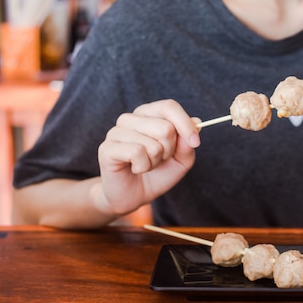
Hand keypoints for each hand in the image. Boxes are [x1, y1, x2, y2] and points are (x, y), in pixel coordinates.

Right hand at [96, 99, 200, 215]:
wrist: (134, 196)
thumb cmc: (157, 174)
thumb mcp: (181, 160)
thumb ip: (188, 142)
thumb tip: (196, 123)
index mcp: (148, 114)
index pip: (168, 106)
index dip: (185, 123)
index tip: (195, 142)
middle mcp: (130, 119)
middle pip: (165, 127)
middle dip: (169, 150)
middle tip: (159, 159)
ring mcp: (116, 132)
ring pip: (152, 143)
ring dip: (155, 161)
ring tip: (146, 164)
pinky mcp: (107, 148)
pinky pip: (136, 153)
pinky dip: (143, 166)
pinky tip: (135, 169)